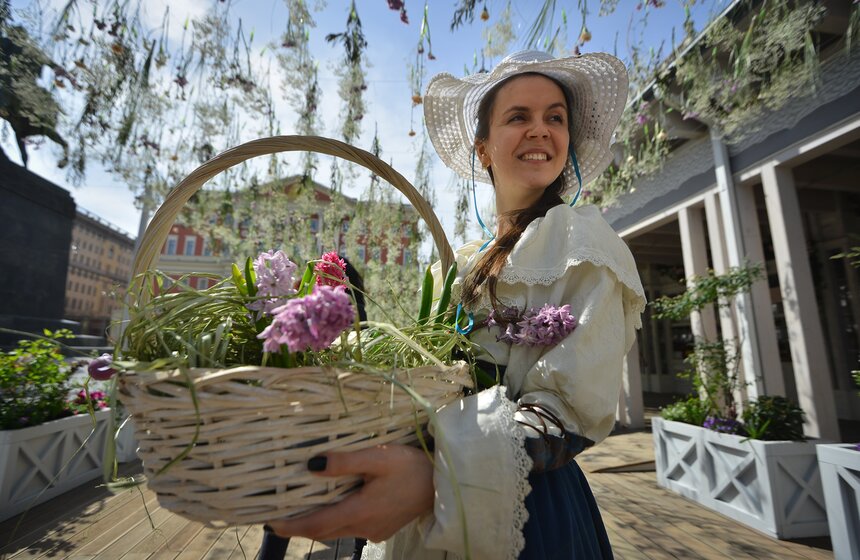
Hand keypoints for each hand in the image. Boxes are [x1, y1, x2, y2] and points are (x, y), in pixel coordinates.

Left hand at [267, 444, 433, 541]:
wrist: (442, 484)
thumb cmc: (411, 466)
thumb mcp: (378, 457)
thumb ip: (344, 461)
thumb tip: (311, 465)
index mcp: (359, 511)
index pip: (315, 525)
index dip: (290, 526)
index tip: (269, 523)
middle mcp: (363, 527)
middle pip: (323, 532)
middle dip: (299, 527)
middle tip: (278, 517)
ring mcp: (374, 531)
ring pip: (337, 532)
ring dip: (317, 525)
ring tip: (300, 511)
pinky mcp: (382, 529)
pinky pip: (351, 529)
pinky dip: (336, 522)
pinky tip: (335, 507)